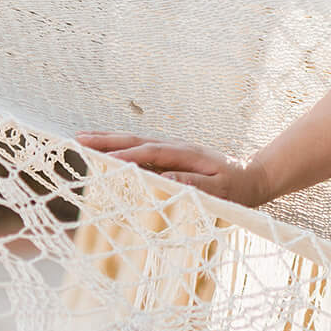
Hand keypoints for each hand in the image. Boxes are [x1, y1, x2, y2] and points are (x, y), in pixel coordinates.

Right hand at [75, 131, 270, 207]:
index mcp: (188, 155)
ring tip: (83, 140)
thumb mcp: (222, 191)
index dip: (129, 157)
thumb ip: (197, 185)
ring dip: (109, 141)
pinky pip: (140, 152)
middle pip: (137, 142)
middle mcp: (176, 148)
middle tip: (79, 139)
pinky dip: (120, 149)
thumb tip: (168, 180)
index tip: (104, 159)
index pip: (153, 154)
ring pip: (136, 143)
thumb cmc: (237, 189)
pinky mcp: (169, 157)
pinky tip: (104, 151)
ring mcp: (171, 151)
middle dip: (108, 140)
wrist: (251, 178)